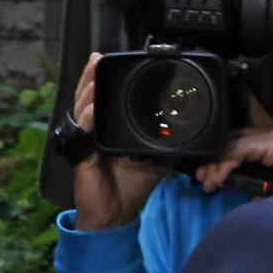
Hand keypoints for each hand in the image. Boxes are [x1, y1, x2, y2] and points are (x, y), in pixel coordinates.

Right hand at [69, 54, 166, 230]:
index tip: (108, 61)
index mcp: (108, 129)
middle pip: (88, 98)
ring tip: (94, 73)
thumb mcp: (156, 160)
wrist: (116, 214)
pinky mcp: (83, 156)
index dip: (103, 80)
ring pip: (82, 110)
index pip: (103, 99)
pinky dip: (88, 120)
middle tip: (97, 58)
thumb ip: (168, 143)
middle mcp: (94, 132)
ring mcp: (86, 143)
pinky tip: (92, 108)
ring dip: (88, 91)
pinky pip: (83, 135)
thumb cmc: (132, 187)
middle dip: (91, 76)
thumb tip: (190, 132)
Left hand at [192, 125, 272, 194]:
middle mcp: (272, 133)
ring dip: (216, 164)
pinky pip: (241, 150)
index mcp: (272, 141)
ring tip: (207, 182)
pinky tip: (219, 179)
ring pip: (233, 144)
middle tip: (200, 179)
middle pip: (232, 140)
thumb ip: (259, 187)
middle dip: (212, 159)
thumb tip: (242, 196)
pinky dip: (226, 165)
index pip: (237, 142)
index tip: (206, 176)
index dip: (219, 157)